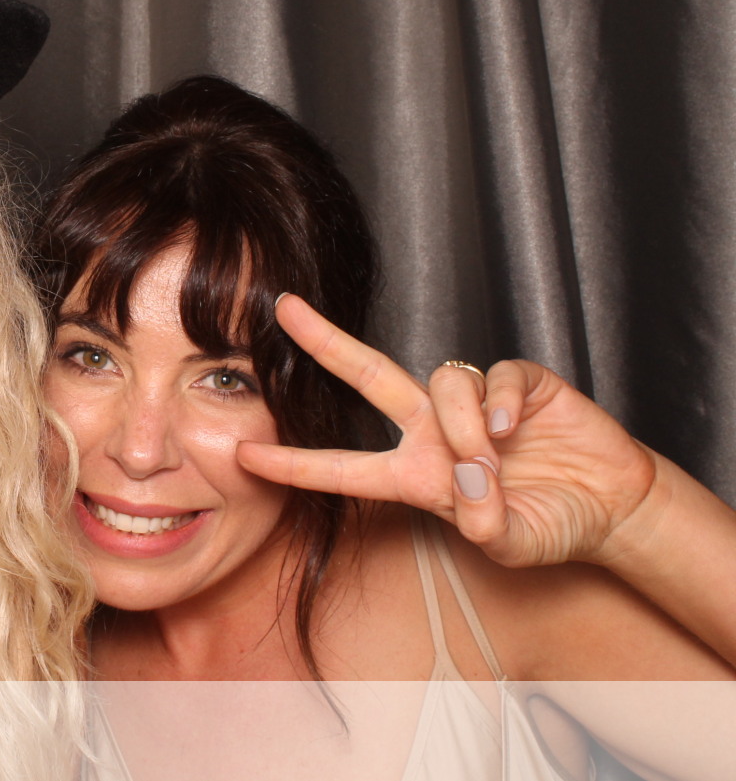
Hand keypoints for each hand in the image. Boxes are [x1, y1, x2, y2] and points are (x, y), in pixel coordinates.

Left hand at [235, 294, 657, 569]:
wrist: (612, 507)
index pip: (342, 467)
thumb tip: (469, 479)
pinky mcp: (519, 382)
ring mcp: (474, 401)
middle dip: (325, 341)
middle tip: (285, 309)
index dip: (293, 464)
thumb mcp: (510, 544)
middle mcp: (433, 430)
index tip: (242, 457)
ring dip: (463, 424)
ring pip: (441, 382)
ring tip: (492, 458)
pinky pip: (493, 376)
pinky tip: (514, 426)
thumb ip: (485, 524)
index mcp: (415, 474)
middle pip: (368, 374)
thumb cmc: (550, 524)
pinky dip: (498, 401)